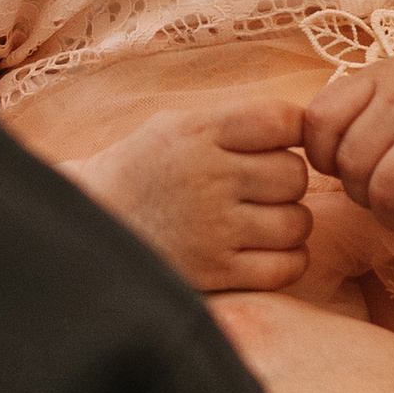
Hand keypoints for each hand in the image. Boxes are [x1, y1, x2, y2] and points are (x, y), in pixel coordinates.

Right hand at [65, 99, 314, 293]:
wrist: (90, 227)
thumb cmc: (143, 171)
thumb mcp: (175, 125)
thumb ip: (234, 122)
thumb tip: (303, 124)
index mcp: (198, 132)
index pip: (281, 120)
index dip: (294, 131)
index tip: (280, 143)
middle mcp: (209, 177)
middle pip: (295, 174)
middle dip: (285, 182)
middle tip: (259, 189)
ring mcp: (214, 228)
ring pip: (297, 221)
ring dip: (288, 223)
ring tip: (259, 221)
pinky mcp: (216, 272)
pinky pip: (287, 265)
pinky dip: (287, 259)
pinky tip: (264, 250)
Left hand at [301, 56, 393, 251]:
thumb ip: (362, 111)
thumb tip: (311, 157)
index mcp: (385, 74)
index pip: (320, 120)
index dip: (324, 157)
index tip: (349, 168)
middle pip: (351, 165)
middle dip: (364, 194)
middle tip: (392, 197)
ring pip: (384, 190)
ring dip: (392, 217)